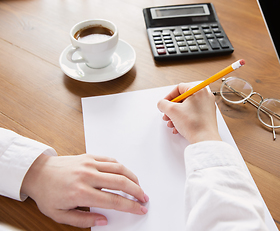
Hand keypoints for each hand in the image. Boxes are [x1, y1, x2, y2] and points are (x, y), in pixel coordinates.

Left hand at [21, 154, 148, 227]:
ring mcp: (89, 164)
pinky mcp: (89, 156)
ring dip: (133, 178)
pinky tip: (125, 175)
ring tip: (138, 187)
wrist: (38, 173)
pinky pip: (111, 160)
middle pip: (121, 183)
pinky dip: (122, 168)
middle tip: (144, 198)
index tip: (140, 209)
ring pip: (119, 169)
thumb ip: (83, 220)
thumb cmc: (48, 194)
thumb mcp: (60, 215)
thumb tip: (103, 220)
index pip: (114, 201)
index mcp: (80, 193)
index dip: (130, 206)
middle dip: (137, 191)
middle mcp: (87, 176)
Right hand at [157, 83, 221, 143]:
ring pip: (187, 108)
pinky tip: (178, 127)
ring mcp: (207, 106)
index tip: (164, 104)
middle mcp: (205, 96)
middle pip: (183, 99)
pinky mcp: (207, 116)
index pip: (179, 88)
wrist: (205, 140)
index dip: (169, 96)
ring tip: (171, 123)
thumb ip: (163, 104)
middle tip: (167, 115)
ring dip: (176, 115)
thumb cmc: (194, 124)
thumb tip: (162, 104)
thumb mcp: (172, 111)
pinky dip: (184, 119)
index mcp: (199, 90)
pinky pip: (192, 114)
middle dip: (172, 109)